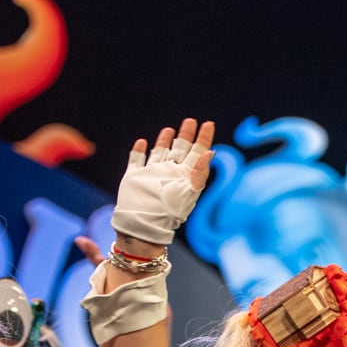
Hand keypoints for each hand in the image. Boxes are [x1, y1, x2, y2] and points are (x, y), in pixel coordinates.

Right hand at [110, 118, 214, 247]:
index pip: (197, 153)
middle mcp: (170, 173)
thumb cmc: (169, 212)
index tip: (208, 123)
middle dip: (185, 135)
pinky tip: (142, 143)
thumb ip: (200, 172)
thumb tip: (211, 152)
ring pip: (160, 153)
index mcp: (185, 176)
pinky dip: (139, 151)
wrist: (144, 225)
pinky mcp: (135, 177)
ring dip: (164, 141)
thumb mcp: (188, 191)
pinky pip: (136, 160)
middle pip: (180, 149)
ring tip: (169, 129)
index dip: (203, 138)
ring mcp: (152, 175)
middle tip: (190, 121)